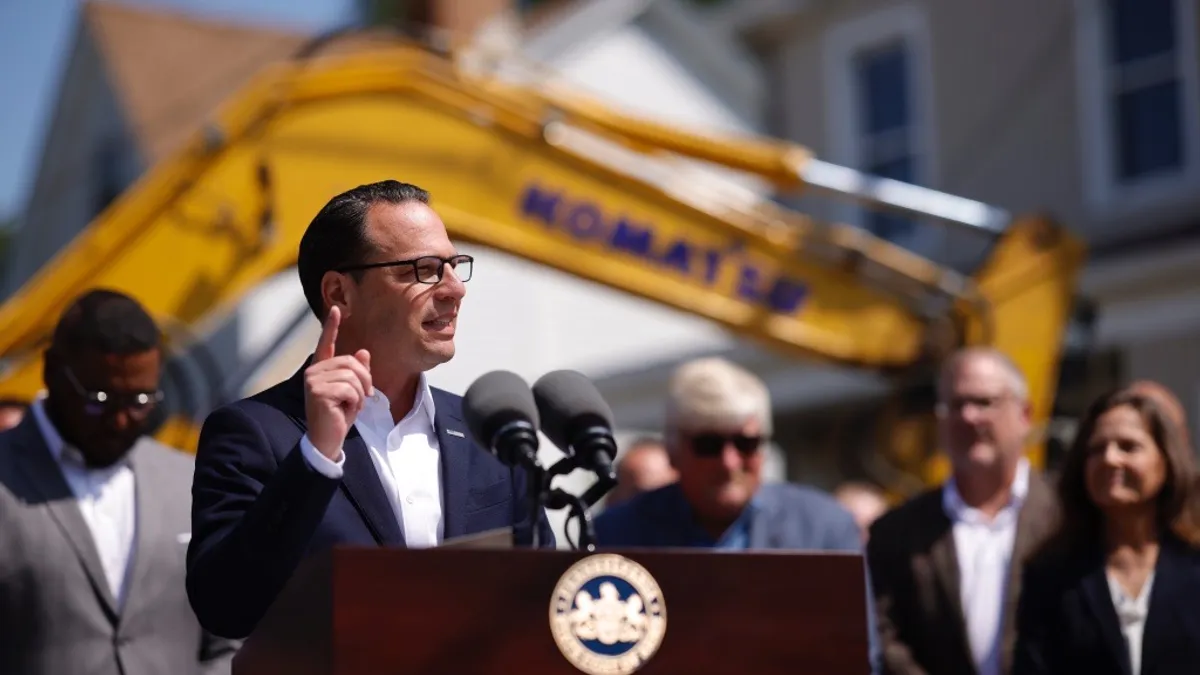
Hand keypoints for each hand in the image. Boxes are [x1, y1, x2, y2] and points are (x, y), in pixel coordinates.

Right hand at [303, 306, 372, 459]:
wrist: (327, 440)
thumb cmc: (338, 416)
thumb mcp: (352, 392)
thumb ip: (357, 373)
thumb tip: (363, 352)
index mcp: (321, 369)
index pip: (326, 344)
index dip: (331, 326)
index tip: (337, 309)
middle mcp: (313, 371)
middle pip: (351, 362)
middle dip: (365, 380)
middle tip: (364, 398)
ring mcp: (313, 380)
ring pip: (352, 376)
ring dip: (360, 394)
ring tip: (351, 406)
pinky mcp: (318, 391)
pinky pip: (350, 389)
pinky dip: (355, 402)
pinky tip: (346, 411)